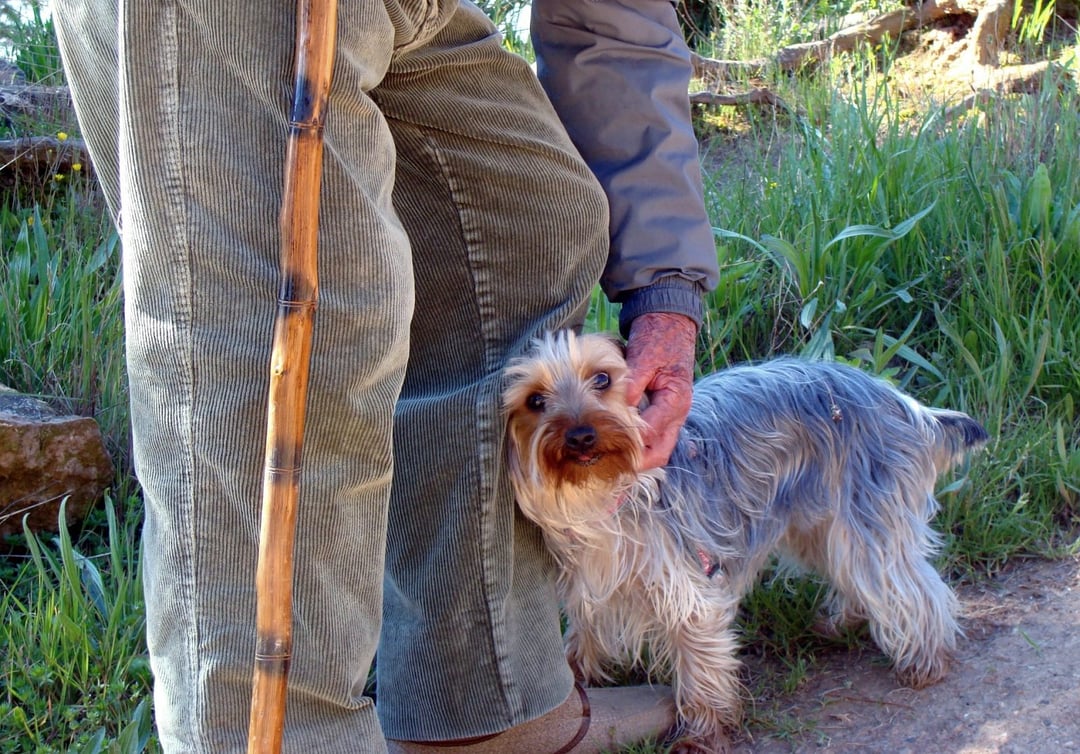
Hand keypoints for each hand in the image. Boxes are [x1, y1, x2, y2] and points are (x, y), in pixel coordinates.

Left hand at [623, 312, 696, 469]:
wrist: (670, 322)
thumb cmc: (657, 337)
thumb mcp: (644, 356)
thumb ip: (633, 381)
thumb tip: (621, 404)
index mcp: (676, 399)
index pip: (652, 431)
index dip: (630, 443)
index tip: (606, 450)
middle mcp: (677, 411)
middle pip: (660, 451)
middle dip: (637, 463)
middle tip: (611, 468)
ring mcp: (671, 414)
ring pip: (658, 447)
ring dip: (637, 457)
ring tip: (611, 463)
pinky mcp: (663, 411)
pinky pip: (653, 437)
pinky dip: (638, 445)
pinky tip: (617, 446)